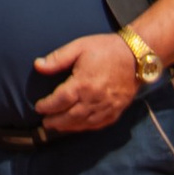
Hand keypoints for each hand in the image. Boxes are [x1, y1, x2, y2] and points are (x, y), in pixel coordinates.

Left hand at [31, 31, 145, 134]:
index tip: (39, 107)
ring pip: (84, 123)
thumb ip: (57, 59)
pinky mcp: (117, 110)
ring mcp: (107, 107)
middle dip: (55, 121)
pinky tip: (79, 126)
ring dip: (69, 127)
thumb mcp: (79, 47)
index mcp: (83, 84)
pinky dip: (86, 127)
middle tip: (45, 123)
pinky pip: (99, 124)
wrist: (136, 55)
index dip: (47, 106)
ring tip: (58, 127)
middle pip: (70, 117)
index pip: (59, 101)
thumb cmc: (106, 49)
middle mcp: (94, 99)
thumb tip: (37, 65)